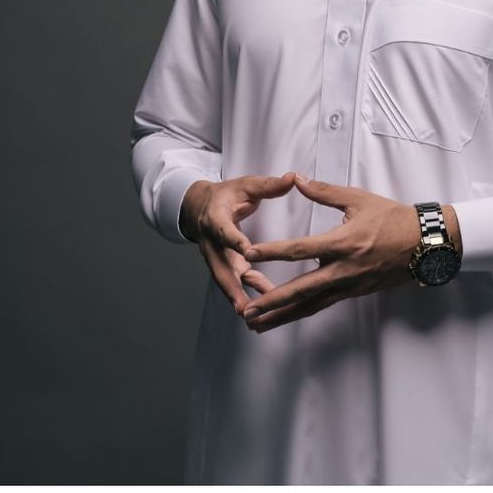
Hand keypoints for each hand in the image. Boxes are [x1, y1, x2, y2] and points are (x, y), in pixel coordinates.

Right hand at [179, 172, 296, 315]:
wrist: (199, 207)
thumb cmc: (227, 195)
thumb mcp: (246, 185)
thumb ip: (269, 185)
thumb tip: (293, 178)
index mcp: (215, 218)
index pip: (224, 230)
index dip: (234, 240)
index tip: (246, 250)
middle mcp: (212, 241)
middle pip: (219, 267)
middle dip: (231, 286)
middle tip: (243, 304)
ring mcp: (216, 257)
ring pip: (226, 280)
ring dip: (238, 297)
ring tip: (253, 315)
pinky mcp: (224, 265)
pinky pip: (234, 282)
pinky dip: (246, 294)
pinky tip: (265, 304)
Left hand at [241, 174, 459, 332]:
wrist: (425, 244)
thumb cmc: (394, 219)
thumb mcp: (359, 199)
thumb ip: (324, 191)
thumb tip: (297, 179)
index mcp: (343, 243)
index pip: (301, 250)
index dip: (273, 252)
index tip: (249, 254)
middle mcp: (343, 269)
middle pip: (302, 289)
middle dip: (272, 301)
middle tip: (247, 311)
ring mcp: (349, 285)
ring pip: (311, 305)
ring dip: (282, 315)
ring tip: (257, 324)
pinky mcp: (354, 292)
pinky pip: (323, 305)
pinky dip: (302, 312)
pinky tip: (286, 317)